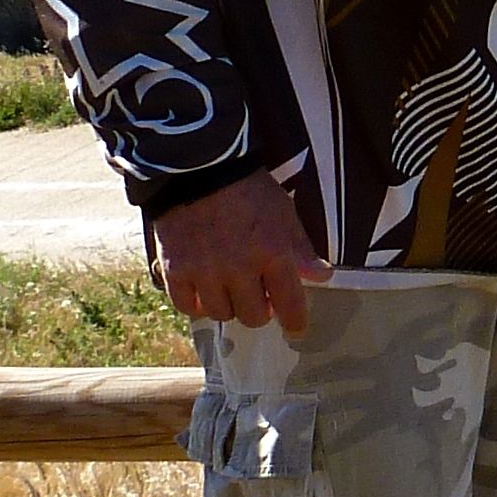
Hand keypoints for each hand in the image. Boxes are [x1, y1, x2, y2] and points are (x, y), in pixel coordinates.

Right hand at [156, 163, 333, 333]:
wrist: (198, 168)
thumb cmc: (247, 189)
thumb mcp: (283, 212)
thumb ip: (300, 248)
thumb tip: (322, 276)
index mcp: (272, 253)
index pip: (289, 303)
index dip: (294, 321)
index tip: (295, 328)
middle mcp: (239, 268)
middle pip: (253, 316)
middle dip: (260, 311)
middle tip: (258, 298)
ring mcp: (204, 271)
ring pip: (221, 314)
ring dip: (229, 306)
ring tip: (230, 289)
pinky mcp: (174, 270)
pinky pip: (186, 306)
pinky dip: (196, 304)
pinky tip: (203, 291)